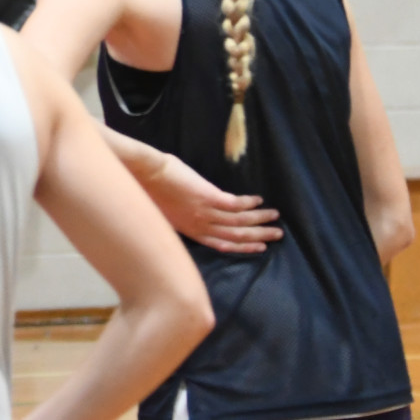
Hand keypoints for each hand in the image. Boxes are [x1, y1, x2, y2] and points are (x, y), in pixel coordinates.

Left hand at [144, 153, 280, 253]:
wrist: (143, 173)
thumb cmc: (148, 189)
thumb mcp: (166, 211)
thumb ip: (184, 216)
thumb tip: (195, 213)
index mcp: (190, 230)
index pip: (222, 244)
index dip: (242, 246)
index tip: (259, 246)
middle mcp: (200, 225)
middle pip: (235, 236)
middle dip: (258, 236)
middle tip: (276, 234)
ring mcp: (205, 211)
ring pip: (239, 222)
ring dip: (259, 220)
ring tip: (274, 216)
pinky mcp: (208, 196)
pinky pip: (234, 203)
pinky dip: (248, 203)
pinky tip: (258, 200)